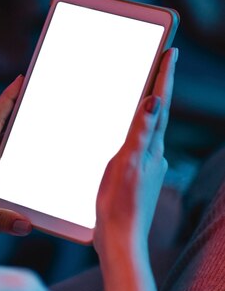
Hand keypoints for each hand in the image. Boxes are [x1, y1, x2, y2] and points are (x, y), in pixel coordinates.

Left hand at [0, 76, 31, 249]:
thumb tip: (26, 224)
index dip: (8, 99)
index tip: (20, 79)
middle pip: (2, 135)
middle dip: (17, 116)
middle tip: (36, 98)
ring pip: (3, 161)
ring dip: (18, 150)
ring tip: (37, 138)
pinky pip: (1, 186)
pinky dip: (14, 184)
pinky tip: (24, 193)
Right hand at [93, 48, 177, 262]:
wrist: (119, 239)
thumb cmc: (119, 203)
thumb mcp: (128, 163)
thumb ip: (140, 131)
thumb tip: (155, 100)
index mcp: (153, 147)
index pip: (162, 104)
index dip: (165, 76)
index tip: (171, 51)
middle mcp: (155, 153)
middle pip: (160, 112)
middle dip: (160, 85)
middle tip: (161, 61)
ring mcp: (147, 164)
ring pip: (150, 127)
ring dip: (149, 105)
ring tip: (144, 86)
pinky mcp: (136, 174)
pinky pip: (139, 141)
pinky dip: (136, 126)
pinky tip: (125, 130)